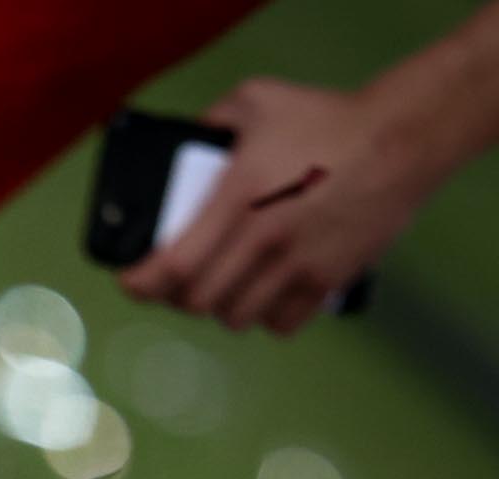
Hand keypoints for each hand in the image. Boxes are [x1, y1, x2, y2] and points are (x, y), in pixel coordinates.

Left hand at [120, 77, 432, 334]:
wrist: (401, 139)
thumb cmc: (328, 120)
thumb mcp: (258, 101)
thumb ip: (211, 122)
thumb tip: (183, 144)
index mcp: (237, 198)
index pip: (172, 267)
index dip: (140, 284)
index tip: (130, 282)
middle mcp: (262, 240)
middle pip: (197, 302)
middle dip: (179, 295)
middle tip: (179, 281)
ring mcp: (295, 266)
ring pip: (235, 318)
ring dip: (222, 306)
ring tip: (225, 284)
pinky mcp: (325, 282)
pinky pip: (279, 324)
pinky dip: (266, 316)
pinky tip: (266, 294)